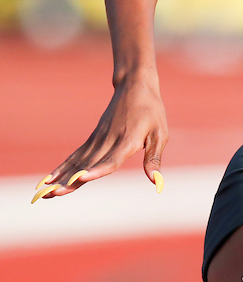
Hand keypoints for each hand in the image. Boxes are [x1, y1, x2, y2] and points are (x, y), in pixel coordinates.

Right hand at [32, 73, 168, 203]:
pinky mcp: (93, 138)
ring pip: (78, 162)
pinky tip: (49, 179)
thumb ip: (153, 159)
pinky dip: (62, 167)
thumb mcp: (160, 134)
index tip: (82, 179)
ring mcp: (98, 139)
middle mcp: (109, 141)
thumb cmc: (152, 112)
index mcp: (128, 141)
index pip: (111, 160)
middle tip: (52, 194)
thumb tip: (156, 182)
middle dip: (70, 181)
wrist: (134, 87)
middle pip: (88, 165)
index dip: (98, 171)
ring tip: (44, 193)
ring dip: (61, 178)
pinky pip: (76, 156)